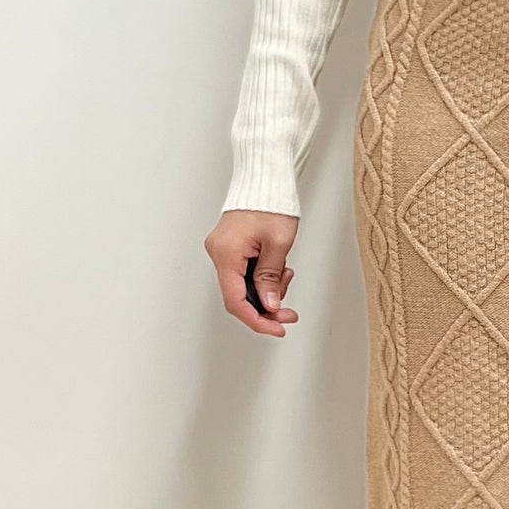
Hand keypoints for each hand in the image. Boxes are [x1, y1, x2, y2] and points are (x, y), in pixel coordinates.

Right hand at [206, 209, 299, 336]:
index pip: (236, 301)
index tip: (275, 328)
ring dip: (266, 290)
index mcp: (227, 253)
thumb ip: (271, 278)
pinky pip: (244, 273)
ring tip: (286, 275)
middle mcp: (219, 253)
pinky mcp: (230, 248)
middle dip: (266, 307)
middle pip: (239, 296)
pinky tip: (277, 270)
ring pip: (243, 286)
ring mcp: (223, 250)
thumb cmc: (270, 203)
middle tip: (288, 313)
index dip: (256, 320)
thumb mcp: (278, 244)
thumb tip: (269, 304)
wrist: (265, 180)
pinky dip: (262, 278)